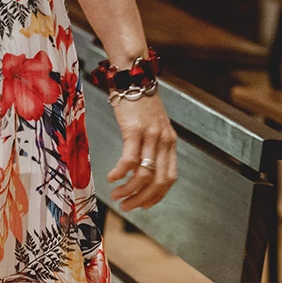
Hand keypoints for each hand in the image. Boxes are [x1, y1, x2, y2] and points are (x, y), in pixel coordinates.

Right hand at [108, 92, 178, 210]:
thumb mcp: (152, 127)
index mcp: (170, 142)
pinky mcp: (135, 130)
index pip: (169, 178)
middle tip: (125, 206)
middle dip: (141, 199)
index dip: (156, 196)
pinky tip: (111, 177)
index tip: (142, 205)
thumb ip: (151, 148)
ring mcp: (151, 135)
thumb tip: (139, 173)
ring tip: (115, 195)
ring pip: (144, 174)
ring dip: (128, 190)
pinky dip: (120, 173)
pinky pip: (129, 160)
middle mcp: (164, 141)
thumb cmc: (140, 104)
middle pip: (158, 181)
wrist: (134, 77)